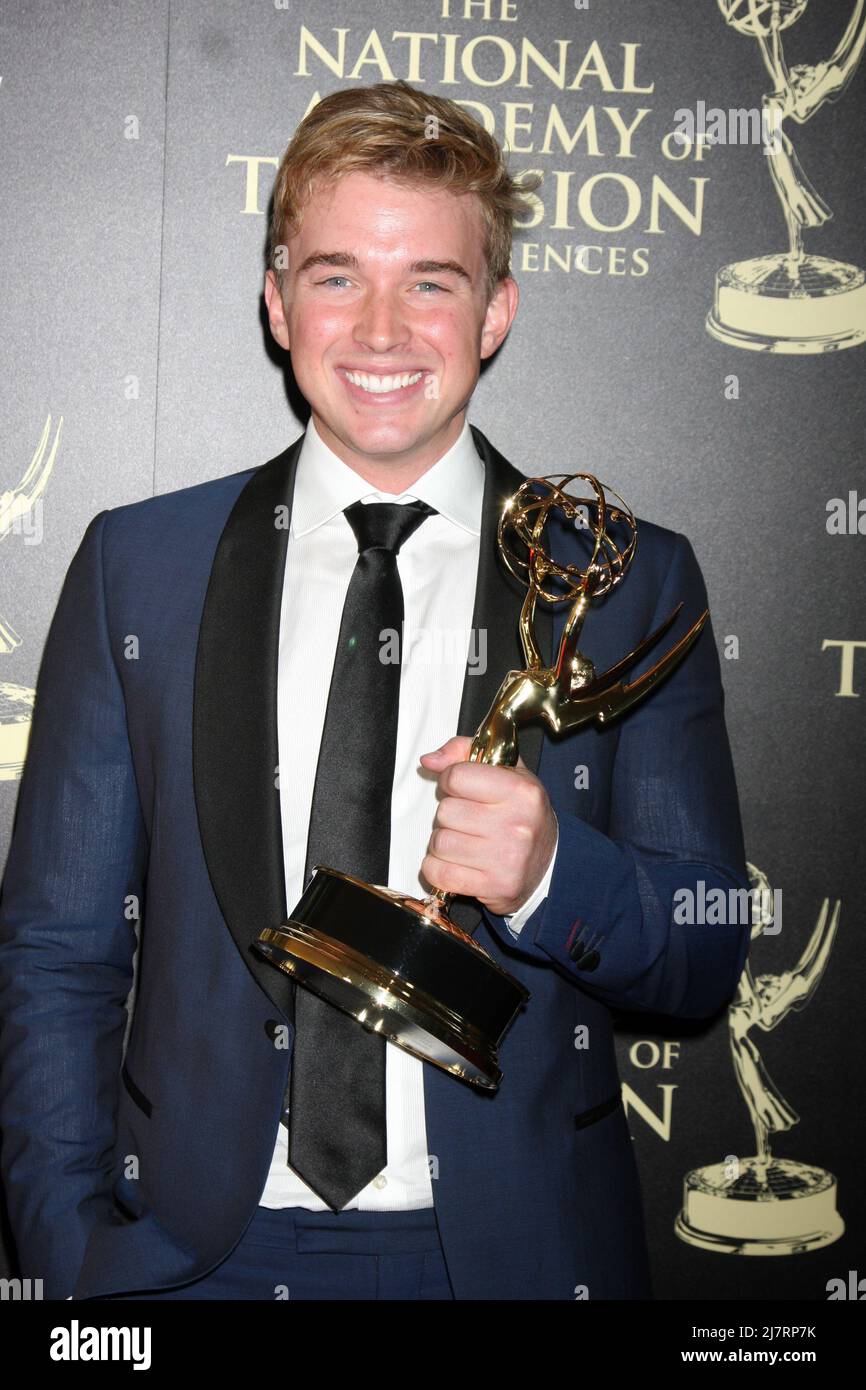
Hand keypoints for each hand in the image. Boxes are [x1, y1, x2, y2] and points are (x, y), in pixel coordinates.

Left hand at [418, 735, 557, 915]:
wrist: (551, 864)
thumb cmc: (523, 814)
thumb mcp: (507, 771)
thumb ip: (465, 752)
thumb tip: (429, 761)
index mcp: (521, 791)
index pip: (457, 777)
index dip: (450, 781)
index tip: (459, 788)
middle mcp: (516, 824)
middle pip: (445, 812)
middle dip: (449, 815)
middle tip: (468, 819)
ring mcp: (506, 859)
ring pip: (439, 843)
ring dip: (444, 842)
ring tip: (465, 841)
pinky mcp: (494, 886)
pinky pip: (438, 873)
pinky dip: (438, 868)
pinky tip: (456, 863)